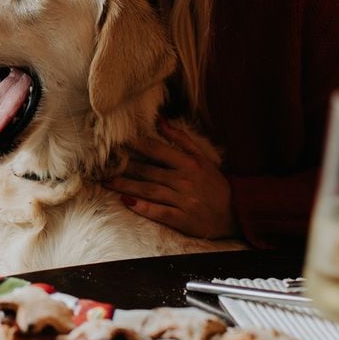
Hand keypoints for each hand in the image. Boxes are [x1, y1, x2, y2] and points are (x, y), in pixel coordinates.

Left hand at [104, 120, 237, 239]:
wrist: (236, 213)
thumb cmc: (215, 184)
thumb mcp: (203, 158)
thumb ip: (181, 139)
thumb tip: (160, 120)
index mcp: (189, 163)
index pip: (157, 150)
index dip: (135, 145)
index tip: (116, 140)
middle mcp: (185, 180)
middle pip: (148, 171)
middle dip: (123, 166)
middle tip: (102, 163)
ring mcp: (183, 200)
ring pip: (149, 190)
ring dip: (125, 186)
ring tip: (106, 181)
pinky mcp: (182, 219)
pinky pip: (159, 212)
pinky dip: (143, 207)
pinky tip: (126, 202)